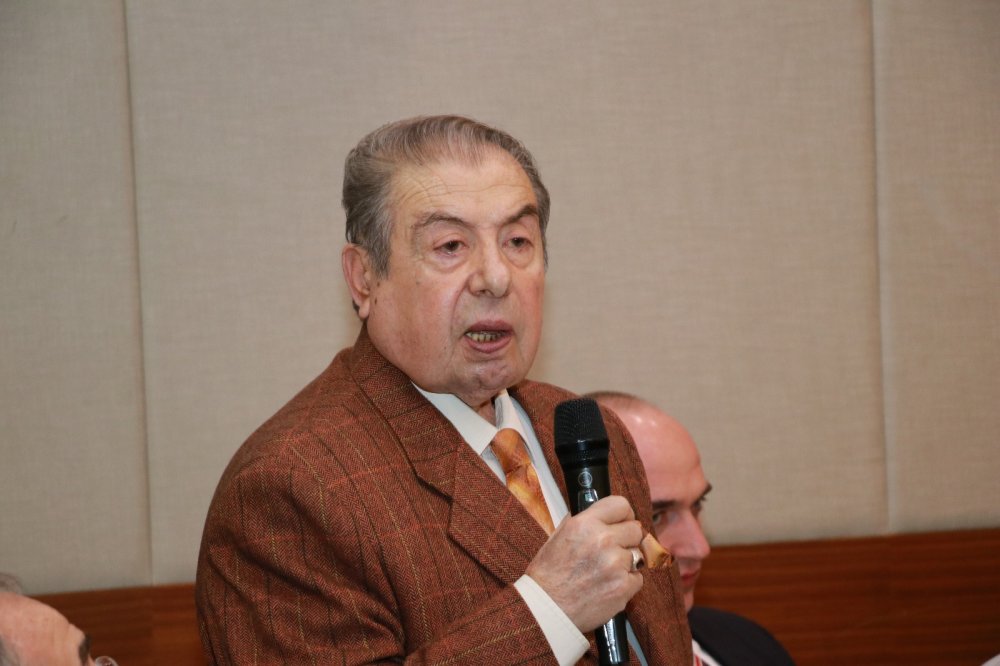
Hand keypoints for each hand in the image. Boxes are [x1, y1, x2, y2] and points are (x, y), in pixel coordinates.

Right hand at [525, 495, 643, 631]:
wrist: (547, 608)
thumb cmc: (549, 574)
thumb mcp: (559, 535)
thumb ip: (584, 522)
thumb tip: (601, 514)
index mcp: (585, 523)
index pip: (621, 505)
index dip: (624, 514)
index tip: (623, 522)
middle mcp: (603, 539)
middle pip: (636, 529)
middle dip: (627, 539)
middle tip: (615, 549)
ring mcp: (616, 564)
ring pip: (638, 554)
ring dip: (627, 562)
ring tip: (607, 571)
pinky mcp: (624, 586)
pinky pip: (638, 578)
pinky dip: (627, 583)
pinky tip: (608, 585)